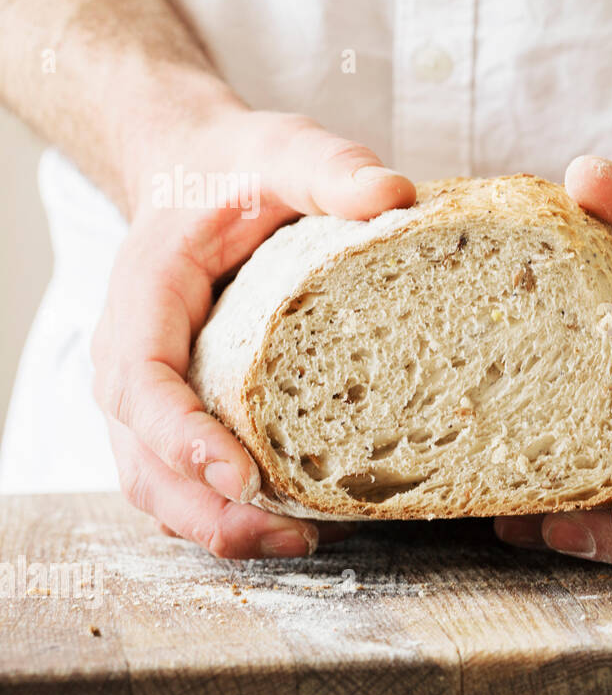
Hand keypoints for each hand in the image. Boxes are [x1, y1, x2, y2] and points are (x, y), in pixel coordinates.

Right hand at [93, 109, 415, 557]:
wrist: (201, 174)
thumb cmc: (238, 169)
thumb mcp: (284, 151)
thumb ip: (330, 168)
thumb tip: (394, 197)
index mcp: (144, 299)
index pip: (141, 383)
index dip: (182, 438)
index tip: (238, 475)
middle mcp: (134, 360)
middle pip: (146, 461)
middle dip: (210, 511)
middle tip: (292, 536)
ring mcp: (156, 398)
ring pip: (164, 488)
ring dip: (223, 528)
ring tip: (308, 543)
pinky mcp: (188, 415)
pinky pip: (193, 482)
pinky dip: (235, 512)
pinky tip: (308, 521)